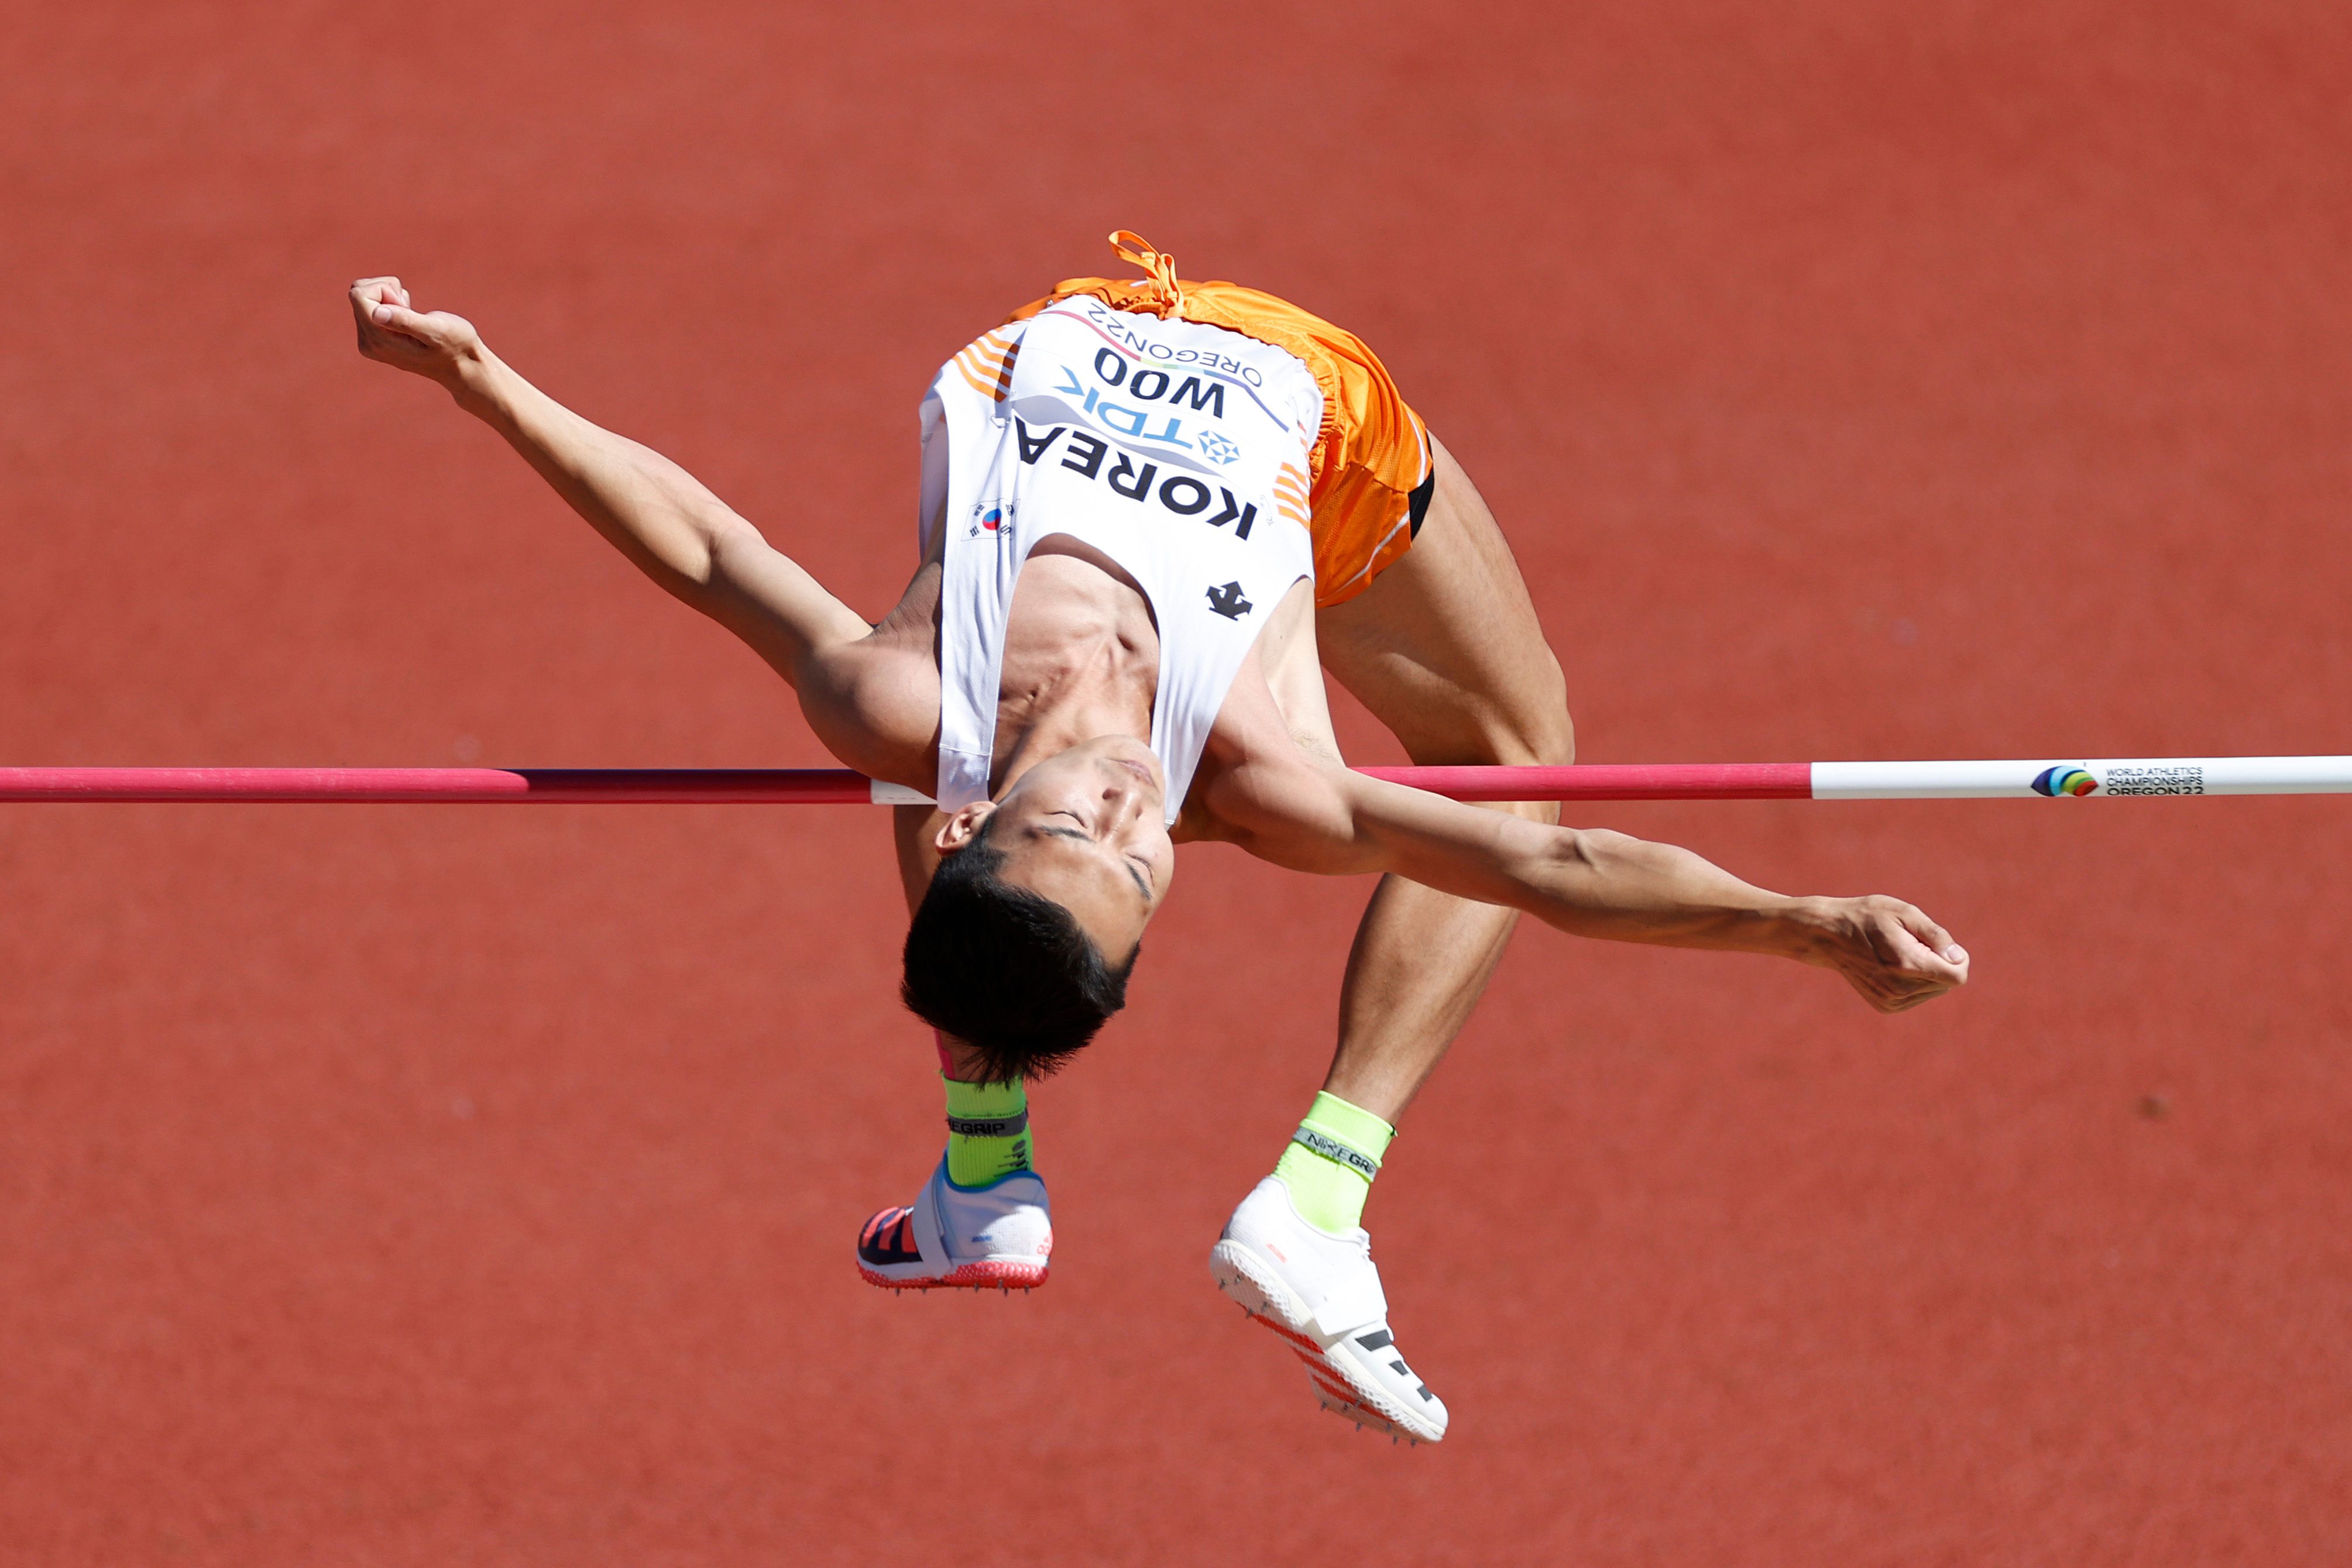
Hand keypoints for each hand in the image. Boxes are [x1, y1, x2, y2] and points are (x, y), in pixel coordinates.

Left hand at [349, 276, 484, 389]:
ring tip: (413, 320)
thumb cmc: (455, 345)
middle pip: (360, 293)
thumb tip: (376, 314)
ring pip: (364, 298)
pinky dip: (391, 304)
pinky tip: (409, 322)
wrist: (462, 365)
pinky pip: (370, 305)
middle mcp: (368, 342)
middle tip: (411, 312)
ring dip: (390, 299)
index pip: (359, 294)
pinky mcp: (375, 338)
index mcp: (378, 339)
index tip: (407, 306)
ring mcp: (370, 342)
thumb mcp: (435, 330)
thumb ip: (405, 321)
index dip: (386, 290)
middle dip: (387, 292)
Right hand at [1789, 894, 1969, 1012]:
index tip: (1937, 942)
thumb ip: (1936, 936)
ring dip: (1927, 971)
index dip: (1957, 957)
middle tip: (1911, 943)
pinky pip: (1919, 995)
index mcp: (1907, 965)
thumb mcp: (1904, 912)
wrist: (1828, 935)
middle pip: (1947, 982)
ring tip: (1899, 953)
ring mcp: (1891, 1001)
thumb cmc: (1867, 917)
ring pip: (1934, 990)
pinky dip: (1914, 981)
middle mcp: (1900, 989)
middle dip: (1939, 962)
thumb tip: (1958, 957)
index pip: (1957, 975)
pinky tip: (1893, 965)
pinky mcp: (1886, 1006)